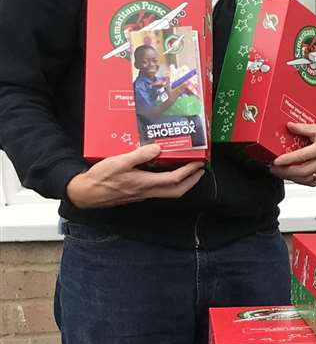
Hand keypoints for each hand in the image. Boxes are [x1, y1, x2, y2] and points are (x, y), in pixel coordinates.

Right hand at [65, 145, 204, 207]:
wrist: (86, 194)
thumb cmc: (100, 178)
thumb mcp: (118, 162)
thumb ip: (138, 155)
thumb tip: (157, 148)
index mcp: (145, 183)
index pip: (175, 179)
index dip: (189, 172)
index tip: (199, 163)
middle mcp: (147, 191)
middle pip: (177, 191)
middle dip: (192, 181)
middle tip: (200, 170)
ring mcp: (143, 195)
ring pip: (170, 193)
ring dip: (183, 184)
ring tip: (189, 172)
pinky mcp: (137, 195)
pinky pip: (160, 191)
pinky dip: (170, 184)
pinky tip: (167, 174)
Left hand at [270, 121, 315, 185]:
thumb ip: (303, 128)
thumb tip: (289, 126)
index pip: (303, 156)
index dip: (288, 160)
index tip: (276, 161)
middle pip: (304, 171)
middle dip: (286, 172)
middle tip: (274, 169)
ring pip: (308, 179)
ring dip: (292, 178)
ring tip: (281, 173)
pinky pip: (314, 182)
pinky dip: (302, 181)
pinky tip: (294, 177)